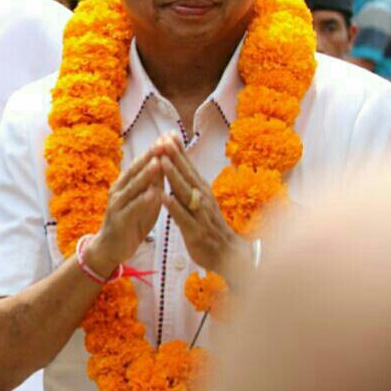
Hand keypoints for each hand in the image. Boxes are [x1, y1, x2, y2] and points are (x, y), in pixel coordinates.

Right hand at [86, 141, 165, 273]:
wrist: (111, 248)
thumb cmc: (130, 222)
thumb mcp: (145, 201)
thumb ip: (152, 185)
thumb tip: (165, 165)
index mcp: (126, 184)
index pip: (141, 163)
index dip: (154, 150)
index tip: (168, 137)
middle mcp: (119, 190)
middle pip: (136, 170)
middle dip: (151, 156)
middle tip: (164, 142)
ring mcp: (117, 204)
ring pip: (133, 186)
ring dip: (146, 174)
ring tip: (159, 162)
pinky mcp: (119, 220)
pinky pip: (132, 208)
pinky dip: (142, 200)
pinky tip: (153, 193)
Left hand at [156, 135, 251, 283]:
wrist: (229, 256)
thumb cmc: (210, 227)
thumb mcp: (200, 203)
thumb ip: (189, 185)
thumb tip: (179, 165)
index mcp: (202, 191)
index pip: (188, 168)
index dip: (178, 151)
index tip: (167, 134)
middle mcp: (202, 199)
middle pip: (186, 174)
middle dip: (174, 156)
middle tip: (162, 139)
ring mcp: (200, 214)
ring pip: (185, 192)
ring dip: (173, 176)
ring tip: (161, 160)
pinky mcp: (196, 231)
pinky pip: (183, 217)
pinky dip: (174, 206)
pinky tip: (163, 196)